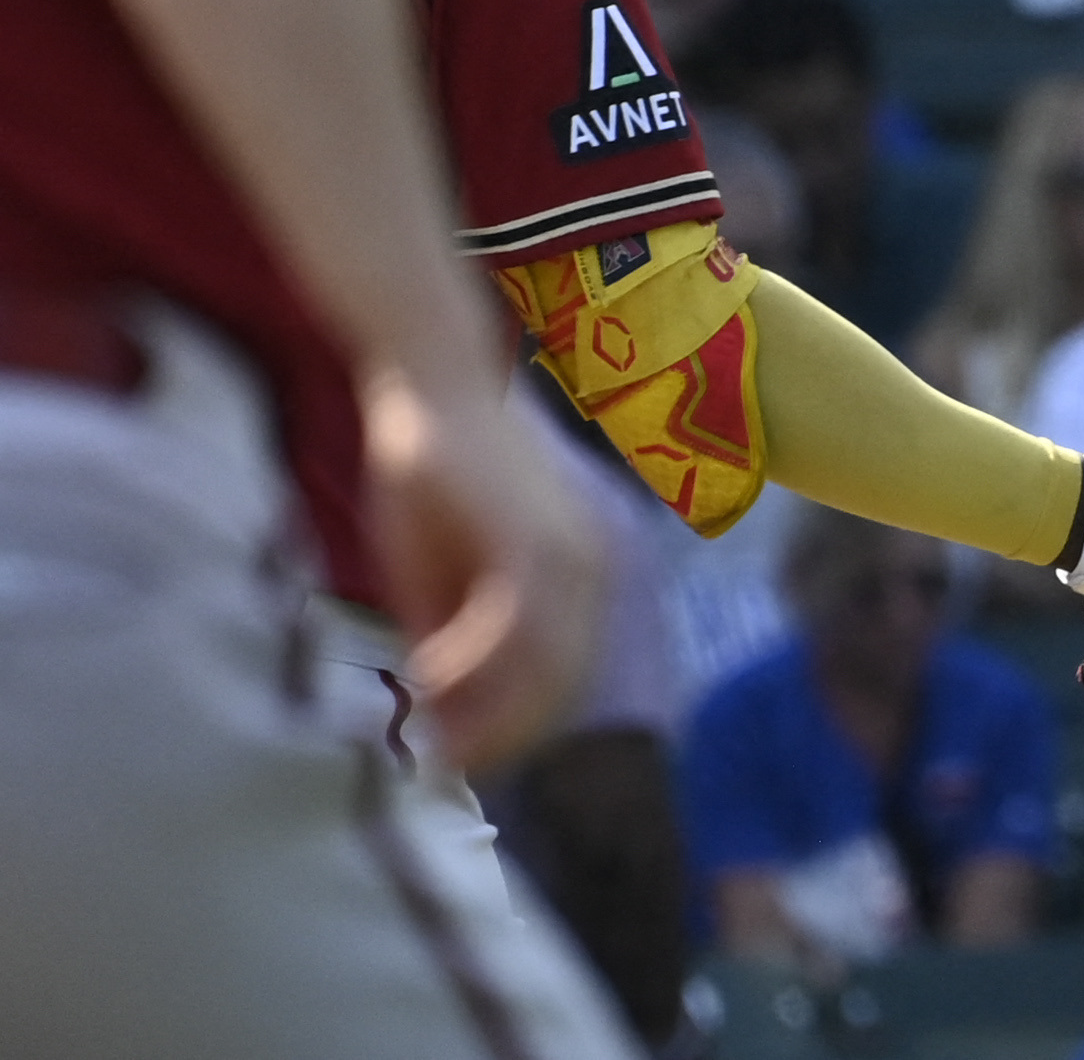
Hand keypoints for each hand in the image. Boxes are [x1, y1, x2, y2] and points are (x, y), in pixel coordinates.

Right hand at [359, 370, 608, 772]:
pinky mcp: (533, 545)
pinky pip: (509, 634)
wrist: (433, 389)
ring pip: (542, 670)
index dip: (515, 727)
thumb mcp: (438, 574)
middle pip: (560, 686)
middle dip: (502, 735)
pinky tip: (424, 680)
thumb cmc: (434, 473)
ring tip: (432, 736)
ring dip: (485, 713)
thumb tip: (442, 703)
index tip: (462, 758)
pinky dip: (467, 669)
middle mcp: (592, 569)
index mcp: (582, 577)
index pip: (563, 678)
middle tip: (443, 762)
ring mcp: (570, 558)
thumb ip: (448, 633)